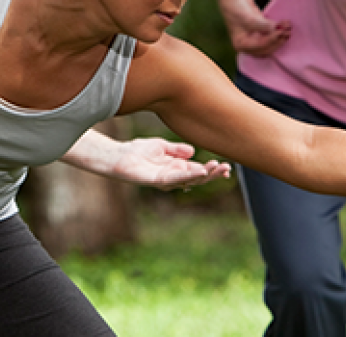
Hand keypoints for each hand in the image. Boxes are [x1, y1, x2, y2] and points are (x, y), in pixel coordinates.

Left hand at [109, 138, 231, 189]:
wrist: (119, 155)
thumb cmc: (138, 151)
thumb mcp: (162, 146)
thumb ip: (177, 150)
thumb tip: (193, 152)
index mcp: (177, 169)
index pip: (199, 171)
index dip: (212, 170)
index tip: (226, 167)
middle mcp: (173, 177)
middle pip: (198, 178)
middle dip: (213, 174)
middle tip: (226, 169)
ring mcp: (165, 180)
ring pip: (189, 180)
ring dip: (204, 175)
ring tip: (217, 168)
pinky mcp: (156, 180)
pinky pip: (174, 179)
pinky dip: (187, 175)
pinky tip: (199, 171)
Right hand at [218, 0, 290, 56]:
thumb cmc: (234, 7)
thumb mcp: (247, 18)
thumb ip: (262, 25)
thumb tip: (276, 29)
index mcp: (241, 44)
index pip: (260, 46)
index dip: (272, 40)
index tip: (282, 32)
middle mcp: (248, 44)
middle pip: (267, 48)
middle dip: (278, 40)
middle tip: (288, 32)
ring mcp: (254, 37)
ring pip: (270, 43)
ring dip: (280, 37)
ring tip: (288, 28)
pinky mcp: (260, 30)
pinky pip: (271, 34)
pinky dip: (278, 31)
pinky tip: (284, 25)